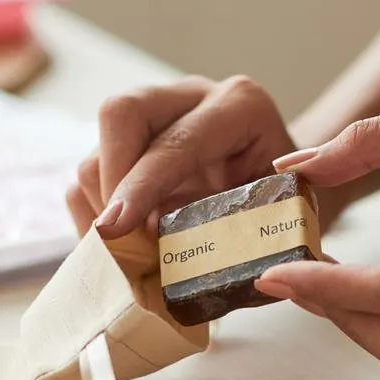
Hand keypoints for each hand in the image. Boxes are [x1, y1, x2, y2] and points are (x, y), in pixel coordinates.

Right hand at [66, 75, 297, 238]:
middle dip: (109, 183)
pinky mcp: (130, 144)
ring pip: (96, 151)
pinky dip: (93, 217)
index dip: (140, 186)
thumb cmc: (290, 203)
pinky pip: (88, 176)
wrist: (283, 186)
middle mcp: (192, 98)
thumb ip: (273, 236)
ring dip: (100, 210)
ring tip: (131, 255)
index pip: (176, 142)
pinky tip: (124, 246)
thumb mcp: (291, 214)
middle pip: (120, 114)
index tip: (114, 229)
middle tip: (120, 240)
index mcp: (240, 107)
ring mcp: (155, 116)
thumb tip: (265, 282)